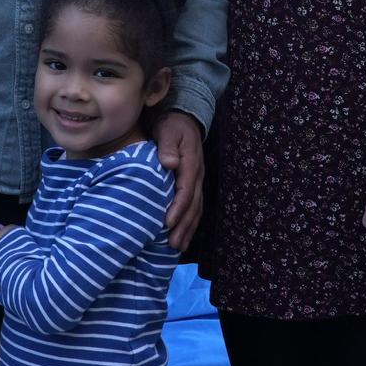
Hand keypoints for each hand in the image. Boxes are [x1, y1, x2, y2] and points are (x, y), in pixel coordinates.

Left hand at [153, 111, 204, 250]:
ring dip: (188, 228)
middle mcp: (197, 175)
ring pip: (196, 209)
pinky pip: (195, 206)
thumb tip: (170, 164)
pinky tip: (182, 235)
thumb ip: (167, 147)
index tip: (168, 223)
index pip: (186, 190)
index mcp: (191, 163)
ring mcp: (198, 180)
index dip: (178, 207)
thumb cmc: (172, 125)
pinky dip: (190, 222)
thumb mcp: (167, 130)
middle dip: (184, 225)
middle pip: (193, 205)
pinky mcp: (194, 184)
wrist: (184, 119)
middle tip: (173, 243)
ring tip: (178, 246)